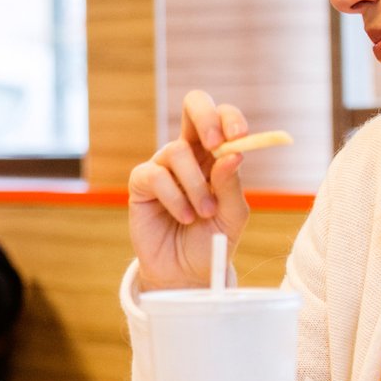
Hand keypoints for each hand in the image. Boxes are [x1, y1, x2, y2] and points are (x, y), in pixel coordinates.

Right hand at [126, 90, 254, 290]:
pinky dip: (174, 198)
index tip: (240, 137)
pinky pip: (155, 176)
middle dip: (206, 117)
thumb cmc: (211, 241)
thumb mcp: (232, 216)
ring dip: (196, 186)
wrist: (186, 274)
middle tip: (216, 144)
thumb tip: (234, 155)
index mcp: (215, 156)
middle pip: (193, 106)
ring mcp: (163, 166)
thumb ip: (231, 186)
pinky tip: (183, 217)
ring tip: (203, 213)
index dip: (229, 118)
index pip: (221, 119)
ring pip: (177, 151)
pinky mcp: (141, 184)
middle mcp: (189, 154)